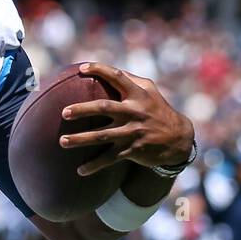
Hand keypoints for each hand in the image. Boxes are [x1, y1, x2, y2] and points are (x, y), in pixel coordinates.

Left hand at [59, 63, 194, 175]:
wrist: (178, 139)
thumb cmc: (158, 110)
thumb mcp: (151, 91)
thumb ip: (131, 80)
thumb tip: (107, 71)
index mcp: (137, 94)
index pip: (117, 76)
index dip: (99, 70)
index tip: (81, 68)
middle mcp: (133, 112)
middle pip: (103, 108)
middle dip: (82, 109)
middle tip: (64, 113)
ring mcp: (132, 132)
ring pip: (102, 136)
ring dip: (80, 140)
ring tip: (62, 141)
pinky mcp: (132, 150)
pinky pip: (109, 159)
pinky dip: (94, 166)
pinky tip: (80, 171)